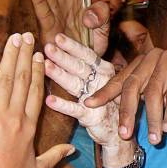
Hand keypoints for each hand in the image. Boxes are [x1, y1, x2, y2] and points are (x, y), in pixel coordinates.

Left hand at [0, 33, 74, 167]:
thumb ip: (55, 155)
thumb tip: (72, 149)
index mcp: (30, 128)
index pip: (36, 92)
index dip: (37, 71)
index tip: (39, 54)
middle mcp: (16, 118)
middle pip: (22, 80)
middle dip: (24, 55)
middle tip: (27, 35)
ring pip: (5, 80)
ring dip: (9, 57)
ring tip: (13, 38)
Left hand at [44, 34, 119, 148]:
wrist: (120, 131)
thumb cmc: (108, 103)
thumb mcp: (100, 82)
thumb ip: (86, 69)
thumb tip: (62, 52)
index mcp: (104, 71)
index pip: (87, 55)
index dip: (72, 46)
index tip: (58, 37)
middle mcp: (102, 81)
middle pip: (80, 66)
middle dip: (63, 56)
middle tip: (48, 47)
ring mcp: (97, 99)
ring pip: (76, 84)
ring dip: (60, 75)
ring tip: (45, 67)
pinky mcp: (93, 116)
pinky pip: (75, 109)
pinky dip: (62, 105)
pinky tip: (49, 100)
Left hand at [86, 49, 166, 143]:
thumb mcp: (158, 93)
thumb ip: (141, 98)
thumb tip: (116, 118)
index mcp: (142, 62)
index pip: (120, 79)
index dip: (104, 93)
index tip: (89, 105)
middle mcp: (153, 57)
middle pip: (134, 87)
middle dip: (127, 113)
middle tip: (124, 134)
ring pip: (155, 94)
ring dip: (154, 120)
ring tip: (155, 139)